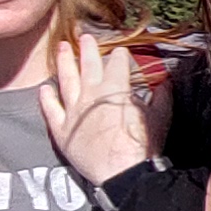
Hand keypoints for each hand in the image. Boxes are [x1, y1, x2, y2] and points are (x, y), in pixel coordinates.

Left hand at [39, 31, 155, 186]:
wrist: (122, 174)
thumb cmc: (143, 146)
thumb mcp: (160, 118)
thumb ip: (162, 97)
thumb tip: (165, 82)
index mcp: (116, 88)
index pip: (117, 63)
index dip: (120, 56)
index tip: (121, 52)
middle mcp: (91, 94)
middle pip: (88, 64)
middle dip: (88, 48)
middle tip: (85, 37)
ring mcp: (73, 111)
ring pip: (66, 80)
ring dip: (64, 62)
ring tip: (61, 48)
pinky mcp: (62, 129)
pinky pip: (51, 109)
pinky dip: (47, 97)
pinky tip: (45, 88)